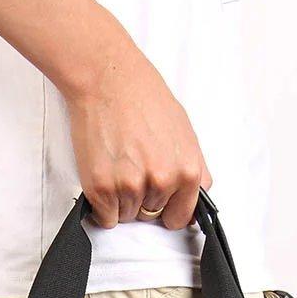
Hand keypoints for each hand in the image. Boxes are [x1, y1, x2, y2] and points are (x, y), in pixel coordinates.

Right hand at [64, 37, 211, 229]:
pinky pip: (104, 217)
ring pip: (126, 216)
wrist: (108, 79)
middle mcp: (161, 182)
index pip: (181, 218)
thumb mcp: (185, 135)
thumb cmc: (145, 100)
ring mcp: (130, 187)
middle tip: (133, 165)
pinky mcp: (101, 188)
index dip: (168, 209)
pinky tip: (105, 174)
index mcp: (187, 172)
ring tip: (118, 163)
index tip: (159, 200)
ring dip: (120, 199)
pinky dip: (102, 204)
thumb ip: (194, 173)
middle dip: (142, 198)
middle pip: (151, 215)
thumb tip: (195, 205)